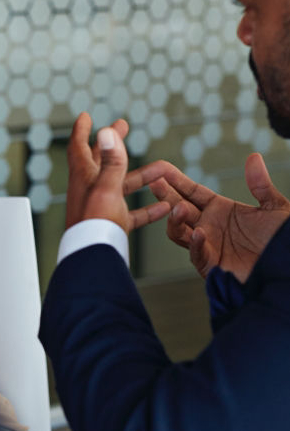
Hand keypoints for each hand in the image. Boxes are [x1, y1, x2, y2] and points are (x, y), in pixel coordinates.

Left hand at [66, 113, 169, 231]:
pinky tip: (166, 207)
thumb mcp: (106, 187)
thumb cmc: (95, 223)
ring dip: (142, 175)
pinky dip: (148, 208)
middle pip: (101, 159)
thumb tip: (106, 130)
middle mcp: (90, 188)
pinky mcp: (112, 224)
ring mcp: (101, 206)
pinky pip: (132, 212)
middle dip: (112, 142)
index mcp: (84, 176)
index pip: (78, 146)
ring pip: (123, 185)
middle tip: (123, 124)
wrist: (93, 259)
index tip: (85, 116)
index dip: (81, 130)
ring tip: (163, 166)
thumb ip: (111, 160)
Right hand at [127, 154, 289, 281]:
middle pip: (177, 207)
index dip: (175, 179)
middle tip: (154, 182)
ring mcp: (208, 245)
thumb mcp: (276, 209)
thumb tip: (253, 157)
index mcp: (220, 210)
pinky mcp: (212, 266)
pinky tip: (199, 232)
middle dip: (164, 194)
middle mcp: (209, 226)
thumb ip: (261, 185)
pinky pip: (197, 254)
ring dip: (174, 219)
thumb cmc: (284, 243)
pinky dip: (196, 244)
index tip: (160, 168)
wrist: (289, 273)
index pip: (190, 191)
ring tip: (179, 207)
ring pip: (178, 231)